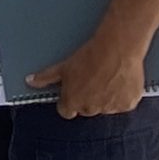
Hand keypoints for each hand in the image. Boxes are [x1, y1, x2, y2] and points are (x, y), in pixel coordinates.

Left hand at [26, 27, 149, 118]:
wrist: (117, 48)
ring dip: (106, 97)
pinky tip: (120, 81)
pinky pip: (123, 104)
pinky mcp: (128, 104)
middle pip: (86, 109)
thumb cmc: (91, 56)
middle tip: (93, 80)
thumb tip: (30, 81)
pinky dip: (123, 96)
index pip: (66, 111)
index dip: (69, 99)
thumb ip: (45, 78)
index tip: (74, 90)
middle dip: (87, 98)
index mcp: (73, 103)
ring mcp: (110, 108)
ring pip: (105, 107)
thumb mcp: (63, 67)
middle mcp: (91, 109)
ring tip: (108, 78)